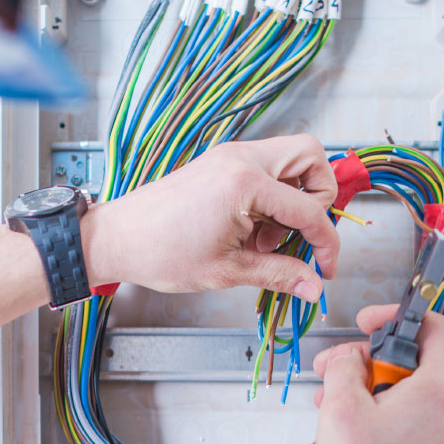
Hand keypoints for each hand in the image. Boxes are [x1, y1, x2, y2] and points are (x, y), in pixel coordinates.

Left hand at [82, 134, 338, 301]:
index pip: (311, 208)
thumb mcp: (227, 271)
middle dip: (319, 197)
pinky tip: (251, 229)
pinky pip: (264, 169)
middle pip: (311, 157)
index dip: (326, 243)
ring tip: (266, 239)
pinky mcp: (219, 163)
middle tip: (300, 235)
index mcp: (246, 183)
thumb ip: (279, 275)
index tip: (324, 268)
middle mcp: (241, 158)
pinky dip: (271, 195)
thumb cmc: (159, 251)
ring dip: (294, 197)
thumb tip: (313, 286)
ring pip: (290, 159)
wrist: (116, 238)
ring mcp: (229, 156)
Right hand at [312, 305, 443, 443]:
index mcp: (439, 387)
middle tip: (336, 367)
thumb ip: (343, 367)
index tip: (366, 323)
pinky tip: (346, 422)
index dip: (395, 316)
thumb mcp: (341, 405)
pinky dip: (374, 407)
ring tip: (333, 399)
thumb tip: (346, 360)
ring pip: (403, 385)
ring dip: (364, 384)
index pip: (433, 326)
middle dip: (366, 357)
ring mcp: (440, 429)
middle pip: (410, 357)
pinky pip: (403, 411)